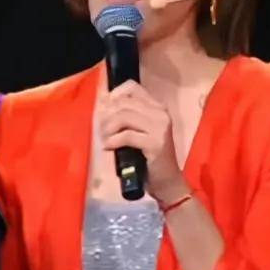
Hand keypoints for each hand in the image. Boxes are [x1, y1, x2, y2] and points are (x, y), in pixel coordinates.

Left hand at [97, 82, 182, 198]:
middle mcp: (161, 113)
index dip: (113, 94)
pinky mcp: (155, 143)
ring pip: (124, 117)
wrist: (168, 182)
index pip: (132, 87)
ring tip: (104, 139)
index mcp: (158, 107)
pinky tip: (108, 147)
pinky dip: (112, 141)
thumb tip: (102, 103)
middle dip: (106, 116)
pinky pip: (126, 136)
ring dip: (108, 128)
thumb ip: (126, 117)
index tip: (104, 109)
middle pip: (124, 102)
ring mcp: (160, 128)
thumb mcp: (139, 132)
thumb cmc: (150, 158)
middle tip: (101, 130)